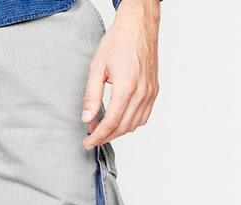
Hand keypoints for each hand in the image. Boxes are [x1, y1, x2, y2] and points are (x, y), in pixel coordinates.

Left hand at [82, 0, 159, 149]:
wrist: (139, 26)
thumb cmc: (119, 42)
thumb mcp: (97, 68)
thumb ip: (91, 95)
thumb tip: (87, 118)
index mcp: (127, 87)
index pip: (111, 122)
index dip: (98, 136)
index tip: (87, 142)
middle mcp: (142, 92)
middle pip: (123, 127)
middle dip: (106, 137)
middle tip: (91, 138)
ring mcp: (151, 92)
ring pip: (135, 124)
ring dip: (117, 131)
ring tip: (101, 129)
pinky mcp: (154, 90)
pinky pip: (144, 116)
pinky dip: (130, 123)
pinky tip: (118, 120)